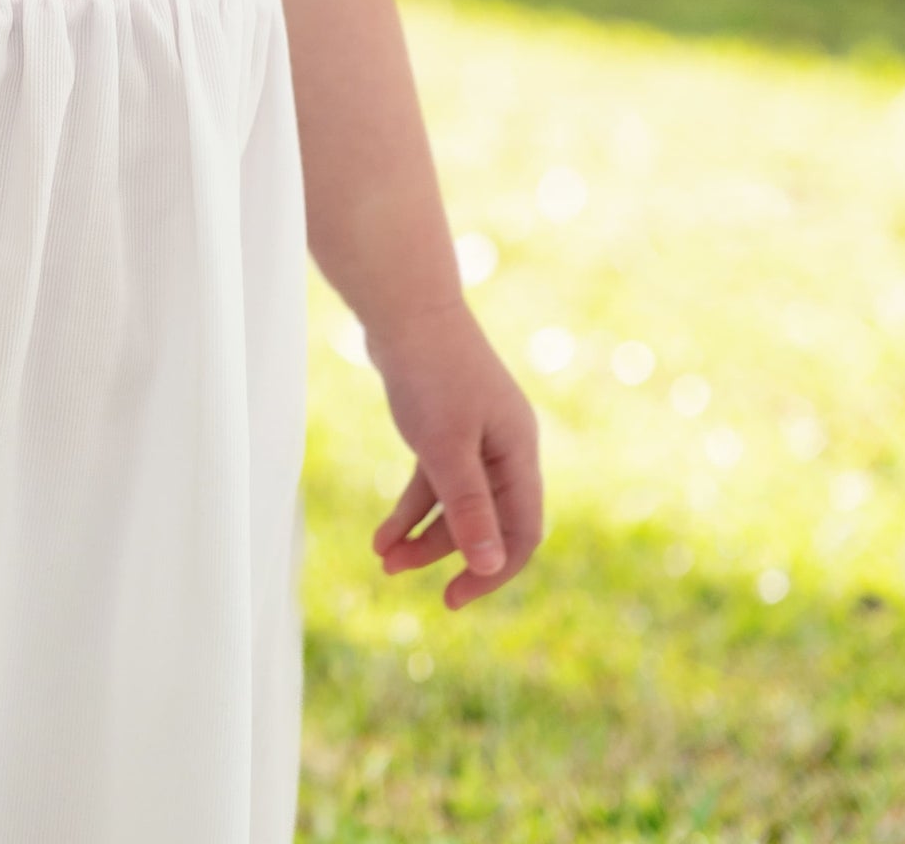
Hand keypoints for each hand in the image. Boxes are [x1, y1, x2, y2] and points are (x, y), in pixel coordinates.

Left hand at [363, 297, 541, 609]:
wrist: (403, 308)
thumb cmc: (431, 374)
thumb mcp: (446, 448)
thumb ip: (469, 508)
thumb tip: (491, 565)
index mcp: (518, 453)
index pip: (521, 530)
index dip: (494, 569)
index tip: (456, 596)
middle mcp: (503, 447)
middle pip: (486, 521)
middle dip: (448, 554)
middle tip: (411, 585)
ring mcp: (474, 435)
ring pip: (454, 502)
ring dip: (422, 533)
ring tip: (383, 559)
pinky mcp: (443, 425)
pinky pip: (433, 479)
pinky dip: (410, 505)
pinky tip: (383, 533)